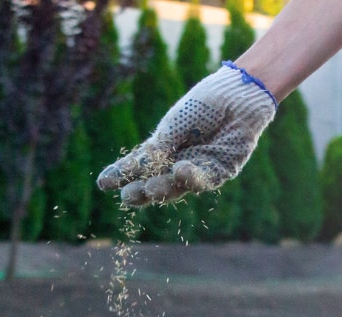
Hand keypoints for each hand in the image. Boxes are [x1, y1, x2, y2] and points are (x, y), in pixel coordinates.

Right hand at [97, 63, 276, 206]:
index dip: (121, 174)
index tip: (102, 183)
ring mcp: (199, 169)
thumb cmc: (205, 103)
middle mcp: (178, 162)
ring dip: (163, 188)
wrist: (239, 95)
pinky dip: (192, 177)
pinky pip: (205, 180)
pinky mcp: (221, 171)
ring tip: (149, 189)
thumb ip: (161, 145)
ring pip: (178, 186)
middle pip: (155, 183)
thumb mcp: (176, 123)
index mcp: (163, 147)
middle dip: (141, 192)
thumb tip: (141, 166)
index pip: (138, 165)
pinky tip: (180, 171)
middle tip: (128, 196)